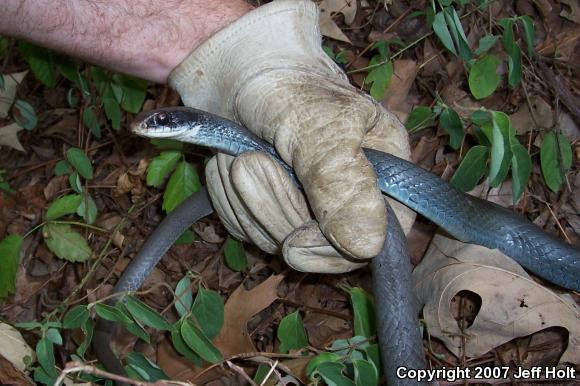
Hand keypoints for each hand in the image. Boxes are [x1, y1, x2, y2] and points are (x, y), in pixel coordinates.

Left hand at [169, 0, 413, 268]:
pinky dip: (230, 199)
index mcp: (383, 174)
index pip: (380, 240)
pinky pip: (247, 230)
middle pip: (321, 250)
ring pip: (276, 241)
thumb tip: (368, 245)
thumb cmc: (287, 88)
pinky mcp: (272, 214)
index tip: (295, 241)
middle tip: (249, 161)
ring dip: (247, 198)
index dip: (336, 251)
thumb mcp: (318, 123)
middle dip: (275, 208)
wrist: (237, 77)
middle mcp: (351, 199)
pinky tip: (232, 163)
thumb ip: (342, 179)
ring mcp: (309, 211)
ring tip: (241, 152)